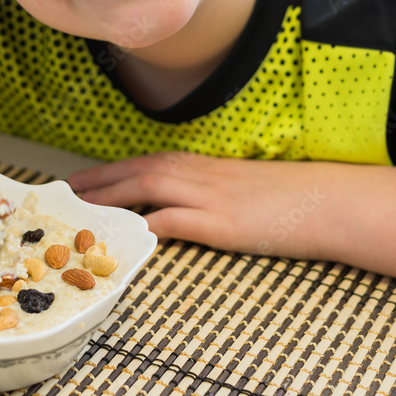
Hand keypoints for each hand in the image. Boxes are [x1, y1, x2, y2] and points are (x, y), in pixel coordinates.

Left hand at [68, 152, 329, 258]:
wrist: (326, 201)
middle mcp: (203, 176)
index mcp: (206, 167)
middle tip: (69, 192)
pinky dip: (152, 224)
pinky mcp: (224, 223)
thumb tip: (180, 206)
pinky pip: (180, 220)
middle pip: (141, 172)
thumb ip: (210, 192)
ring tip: (84, 209)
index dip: (114, 171)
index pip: (150, 163)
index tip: (85, 179)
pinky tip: (131, 232)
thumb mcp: (243, 188)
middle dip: (101, 181)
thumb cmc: (289, 198)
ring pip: (151, 189)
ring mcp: (212, 197)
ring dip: (113, 197)